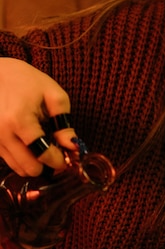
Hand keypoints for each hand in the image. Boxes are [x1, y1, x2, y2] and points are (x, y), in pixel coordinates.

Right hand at [0, 58, 76, 175]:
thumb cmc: (25, 80)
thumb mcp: (52, 94)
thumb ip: (63, 122)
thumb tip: (73, 146)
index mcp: (19, 120)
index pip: (42, 154)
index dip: (58, 161)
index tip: (67, 159)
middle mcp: (2, 133)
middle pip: (28, 168)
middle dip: (46, 166)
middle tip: (57, 156)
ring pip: (17, 168)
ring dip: (34, 164)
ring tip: (44, 149)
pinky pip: (8, 160)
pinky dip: (21, 158)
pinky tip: (30, 145)